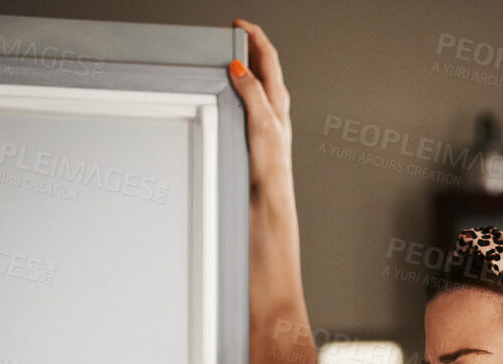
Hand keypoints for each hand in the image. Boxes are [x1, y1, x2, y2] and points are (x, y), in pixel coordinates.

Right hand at [228, 20, 292, 198]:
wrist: (266, 199)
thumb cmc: (272, 168)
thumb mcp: (262, 123)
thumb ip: (252, 93)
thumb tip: (240, 68)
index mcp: (278, 100)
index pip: (268, 57)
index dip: (254, 36)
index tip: (239, 24)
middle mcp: (272, 107)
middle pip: (260, 66)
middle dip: (246, 47)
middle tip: (229, 36)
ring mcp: (261, 119)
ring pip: (252, 83)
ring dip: (240, 67)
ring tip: (226, 56)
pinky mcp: (251, 132)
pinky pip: (242, 102)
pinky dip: (233, 90)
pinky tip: (224, 93)